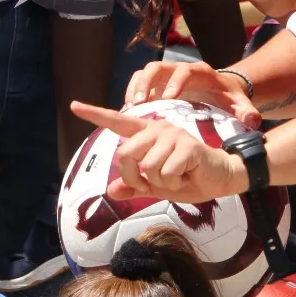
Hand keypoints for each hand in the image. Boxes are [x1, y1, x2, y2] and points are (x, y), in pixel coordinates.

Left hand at [70, 102, 249, 201]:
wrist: (221, 179)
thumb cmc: (188, 178)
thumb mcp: (157, 186)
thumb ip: (135, 187)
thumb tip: (111, 191)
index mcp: (148, 134)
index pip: (118, 122)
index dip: (95, 114)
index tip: (74, 105)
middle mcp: (158, 129)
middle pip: (125, 155)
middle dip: (135, 179)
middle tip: (154, 184)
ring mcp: (173, 135)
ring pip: (147, 168)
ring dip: (160, 183)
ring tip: (176, 178)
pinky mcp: (186, 147)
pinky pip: (165, 174)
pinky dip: (174, 184)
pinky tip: (187, 176)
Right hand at [121, 59, 261, 127]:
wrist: (222, 90)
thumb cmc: (228, 98)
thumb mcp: (240, 104)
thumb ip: (247, 112)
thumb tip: (253, 121)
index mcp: (200, 72)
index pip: (185, 71)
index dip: (175, 83)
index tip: (168, 99)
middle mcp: (180, 69)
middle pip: (159, 67)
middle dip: (147, 83)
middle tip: (139, 103)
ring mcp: (166, 75)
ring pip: (145, 72)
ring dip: (135, 88)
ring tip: (129, 108)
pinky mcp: (157, 83)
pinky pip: (139, 81)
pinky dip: (131, 93)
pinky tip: (128, 112)